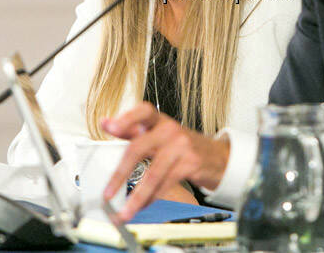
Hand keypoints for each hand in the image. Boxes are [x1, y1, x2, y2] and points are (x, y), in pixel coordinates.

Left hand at [100, 102, 229, 221]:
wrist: (218, 157)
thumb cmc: (182, 146)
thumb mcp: (159, 134)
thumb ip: (132, 129)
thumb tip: (105, 122)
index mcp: (160, 120)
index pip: (143, 111)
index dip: (126, 118)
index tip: (109, 126)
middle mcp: (170, 130)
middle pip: (140, 148)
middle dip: (120, 174)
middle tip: (107, 193)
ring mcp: (182, 146)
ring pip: (153, 174)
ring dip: (137, 197)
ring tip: (124, 212)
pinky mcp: (191, 163)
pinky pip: (166, 184)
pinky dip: (152, 198)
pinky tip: (143, 206)